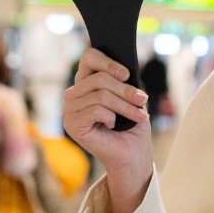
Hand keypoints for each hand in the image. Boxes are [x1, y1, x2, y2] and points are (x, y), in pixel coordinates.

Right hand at [62, 47, 153, 212]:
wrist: (132, 154)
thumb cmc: (131, 125)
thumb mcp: (130, 97)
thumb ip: (122, 80)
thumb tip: (123, 69)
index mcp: (86, 83)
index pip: (89, 58)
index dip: (107, 62)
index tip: (127, 74)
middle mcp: (74, 94)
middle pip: (99, 79)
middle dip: (126, 91)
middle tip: (143, 100)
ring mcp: (70, 110)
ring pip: (100, 95)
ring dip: (124, 106)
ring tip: (139, 116)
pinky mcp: (71, 125)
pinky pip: (95, 110)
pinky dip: (111, 117)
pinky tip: (114, 125)